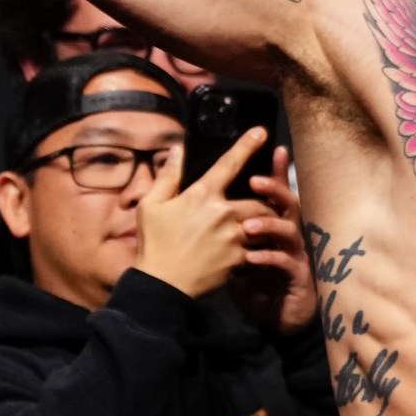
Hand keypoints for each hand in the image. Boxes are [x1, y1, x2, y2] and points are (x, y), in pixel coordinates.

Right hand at [133, 128, 265, 298]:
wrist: (163, 283)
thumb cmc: (154, 243)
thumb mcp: (151, 205)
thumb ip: (167, 176)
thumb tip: (177, 150)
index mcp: (202, 195)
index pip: (230, 164)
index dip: (247, 145)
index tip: (262, 131)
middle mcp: (224, 212)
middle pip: (258, 198)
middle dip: (264, 198)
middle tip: (263, 202)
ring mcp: (235, 236)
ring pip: (263, 221)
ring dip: (264, 221)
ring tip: (259, 225)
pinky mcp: (241, 257)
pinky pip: (257, 246)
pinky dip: (257, 246)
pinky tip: (250, 250)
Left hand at [228, 146, 318, 334]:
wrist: (271, 317)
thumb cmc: (254, 280)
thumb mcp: (234, 251)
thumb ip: (222, 226)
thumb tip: (200, 197)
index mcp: (271, 224)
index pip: (273, 192)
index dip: (275, 171)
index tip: (273, 148)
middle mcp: (287, 234)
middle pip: (288, 204)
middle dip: (275, 189)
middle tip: (255, 180)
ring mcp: (294, 254)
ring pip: (290, 231)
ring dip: (270, 225)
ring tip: (247, 225)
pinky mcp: (297, 276)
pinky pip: (286, 262)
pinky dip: (270, 257)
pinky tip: (251, 258)